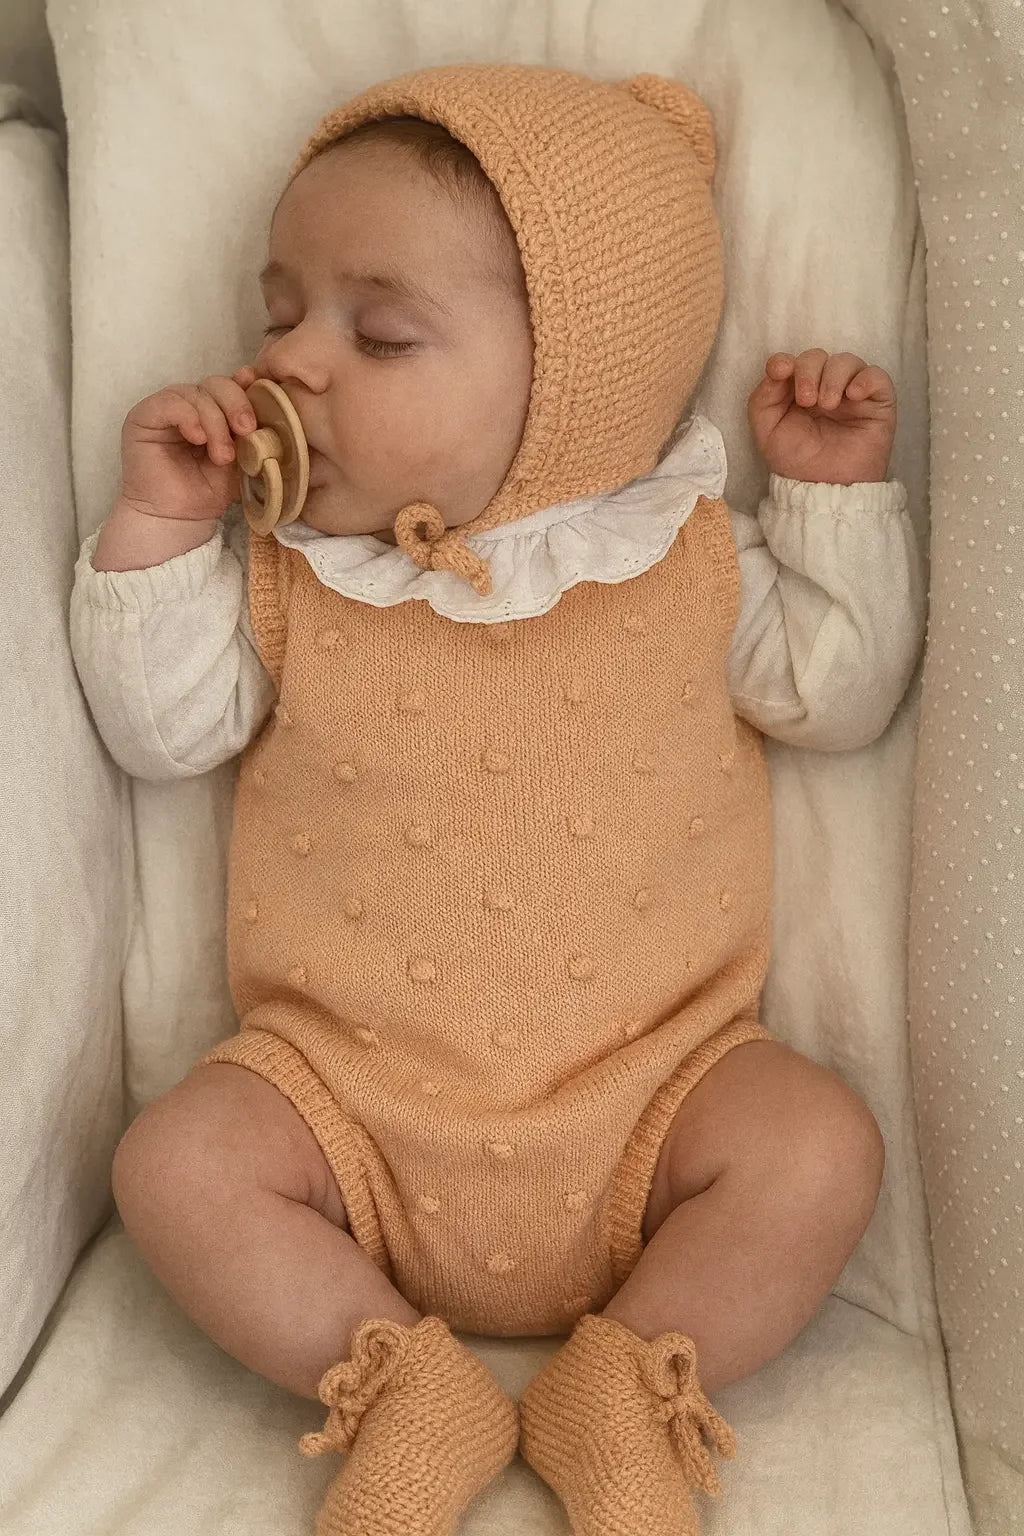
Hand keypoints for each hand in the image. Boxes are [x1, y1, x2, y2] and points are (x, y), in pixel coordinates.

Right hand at [118, 364, 259, 519]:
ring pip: (196, 393)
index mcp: (215, 410)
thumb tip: (266, 402)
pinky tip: (198, 439)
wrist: (178, 518)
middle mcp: (190, 404)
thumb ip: (251, 431)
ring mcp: (167, 408)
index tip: (264, 397)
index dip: (246, 386)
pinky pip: (170, 403)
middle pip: (216, 384)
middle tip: (246, 431)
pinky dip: (189, 417)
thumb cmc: (209, 490)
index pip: (232, 385)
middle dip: (236, 404)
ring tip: (221, 456)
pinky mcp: (144, 416)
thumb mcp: (241, 458)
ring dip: (215, 423)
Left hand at [747, 349, 895, 483]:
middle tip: (806, 400)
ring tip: (828, 404)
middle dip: (808, 371)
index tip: (780, 372)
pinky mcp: (877, 402)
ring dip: (833, 377)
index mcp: (796, 391)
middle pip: (817, 357)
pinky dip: (865, 379)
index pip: (792, 362)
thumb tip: (778, 366)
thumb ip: (763, 398)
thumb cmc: (798, 461)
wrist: (826, 487)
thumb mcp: (768, 432)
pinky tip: (853, 396)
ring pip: (847, 361)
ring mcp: (851, 392)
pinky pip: (877, 376)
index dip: (784, 361)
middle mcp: (824, 386)